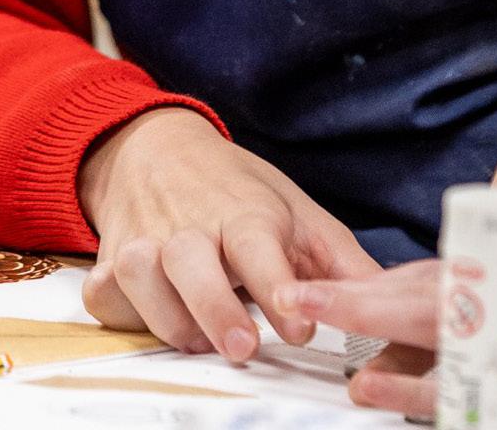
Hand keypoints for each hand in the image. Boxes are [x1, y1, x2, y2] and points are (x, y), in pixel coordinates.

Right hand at [78, 107, 378, 358]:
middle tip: (244, 347)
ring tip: (202, 338)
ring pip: (143, 280)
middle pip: (194, 263)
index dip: (276, 284)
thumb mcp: (297, 211)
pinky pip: (106, 295)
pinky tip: (151, 314)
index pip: (260, 244)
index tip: (299, 325)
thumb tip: (390, 302)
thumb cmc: (235, 189)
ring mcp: (144, 240)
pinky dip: (123, 313)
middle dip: (216, 309)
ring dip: (171, 318)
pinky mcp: (108, 261)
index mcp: (244, 211)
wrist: (157, 148)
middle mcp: (191, 224)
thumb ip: (341, 263)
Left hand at [279, 254, 496, 426]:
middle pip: (409, 304)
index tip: (327, 287)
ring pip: (427, 357)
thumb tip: (448, 286)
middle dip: (353, 306)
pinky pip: (460, 399)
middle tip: (304, 304)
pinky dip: (419, 399)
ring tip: (346, 376)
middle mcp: (495, 308)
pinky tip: (386, 402)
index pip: (421, 276)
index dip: (371, 284)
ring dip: (379, 365)